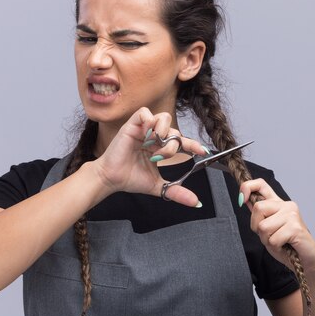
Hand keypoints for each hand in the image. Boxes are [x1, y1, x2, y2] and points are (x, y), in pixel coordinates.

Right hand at [92, 107, 206, 206]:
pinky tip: (147, 135)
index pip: (180, 141)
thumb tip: (196, 203)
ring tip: (155, 145)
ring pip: (163, 117)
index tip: (202, 151)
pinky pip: (144, 112)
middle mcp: (152, 137)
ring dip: (164, 131)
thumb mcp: (158, 186)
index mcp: (159, 148)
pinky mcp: (131, 125)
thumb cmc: (130, 179)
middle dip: (173, 145)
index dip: (192, 144)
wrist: (112, 179)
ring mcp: (143, 130)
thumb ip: (177, 192)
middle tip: (163, 157)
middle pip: (174, 130)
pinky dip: (150, 121)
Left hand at [239, 178, 314, 271]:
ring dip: (267, 239)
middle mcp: (286, 205)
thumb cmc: (286, 245)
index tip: (242, 199)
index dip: (247, 187)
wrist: (305, 260)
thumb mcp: (267, 228)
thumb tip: (244, 200)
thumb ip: (259, 214)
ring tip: (279, 241)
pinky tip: (285, 246)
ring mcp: (292, 215)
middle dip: (257, 226)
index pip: (261, 184)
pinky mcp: (296, 228)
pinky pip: (273, 239)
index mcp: (278, 204)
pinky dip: (275, 246)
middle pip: (258, 208)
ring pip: (263, 226)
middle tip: (270, 235)